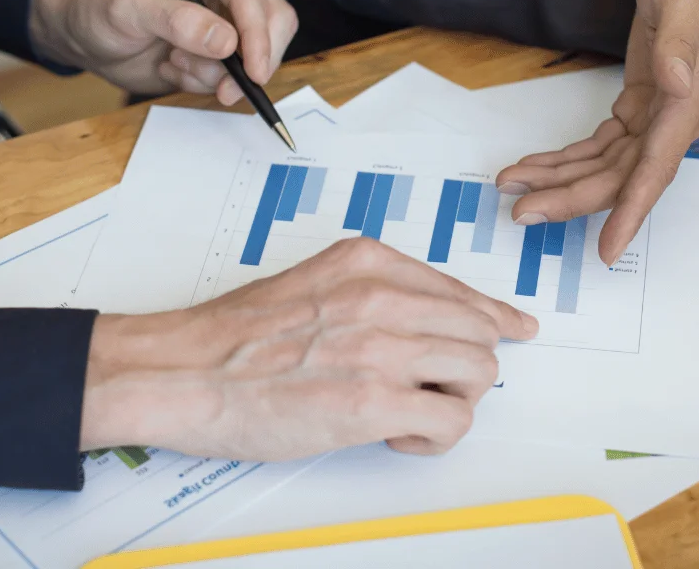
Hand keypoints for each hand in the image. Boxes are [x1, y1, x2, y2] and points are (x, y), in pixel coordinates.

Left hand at [29, 0, 297, 103]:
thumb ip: (176, 21)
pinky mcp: (227, 39)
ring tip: (174, 63)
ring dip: (218, 72)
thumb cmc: (99, 6)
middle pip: (274, 19)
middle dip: (249, 60)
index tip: (252, 72)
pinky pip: (239, 70)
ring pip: (261, 49)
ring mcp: (231, 9)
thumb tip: (225, 40)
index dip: (258, 35)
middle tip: (221, 89)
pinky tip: (176, 66)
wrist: (86, 32)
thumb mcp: (128, 9)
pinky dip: (209, 79)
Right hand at [79, 239, 537, 460]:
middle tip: (430, 387)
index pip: (458, 289)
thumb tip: (420, 319)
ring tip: (406, 411)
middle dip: (464, 364)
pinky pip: (452, 419)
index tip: (515, 325)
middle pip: (478, 330)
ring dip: (452, 399)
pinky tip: (394, 432)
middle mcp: (382, 295)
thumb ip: (369, 291)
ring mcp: (381, 346)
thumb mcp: (312, 283)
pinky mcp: (373, 401)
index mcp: (366, 262)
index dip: (492, 315)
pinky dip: (433, 435)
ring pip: (478, 371)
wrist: (183, 370)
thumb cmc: (234, 337)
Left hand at [496, 0, 698, 263]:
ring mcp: (655, 118)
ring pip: (602, 167)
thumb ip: (679, 46)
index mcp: (690, 105)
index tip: (607, 249)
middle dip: (568, 198)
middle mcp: (674, 123)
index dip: (629, 212)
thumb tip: (676, 85)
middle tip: (520, 211)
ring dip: (556, 180)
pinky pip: (598, 146)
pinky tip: (532, 165)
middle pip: (618, 177)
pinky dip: (564, 158)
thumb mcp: (684, 0)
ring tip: (510, 186)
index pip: (655, 171)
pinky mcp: (638, 108)